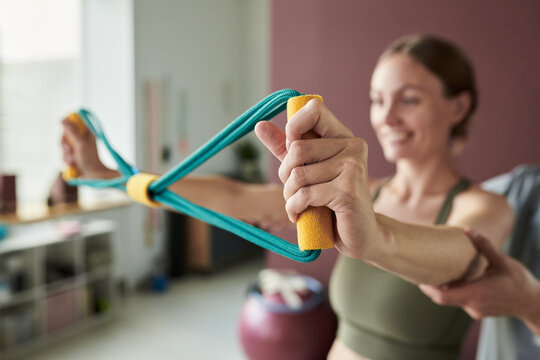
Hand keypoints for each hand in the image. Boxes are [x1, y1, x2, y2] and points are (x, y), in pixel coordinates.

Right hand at [61, 117, 110, 178]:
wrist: (92, 176)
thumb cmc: (90, 159)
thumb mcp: (81, 144)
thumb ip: (72, 131)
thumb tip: (64, 119)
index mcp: (87, 132)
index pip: (75, 120)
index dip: (67, 121)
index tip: (63, 125)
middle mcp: (82, 137)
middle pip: (65, 133)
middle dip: (65, 143)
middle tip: (70, 150)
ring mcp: (77, 146)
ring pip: (63, 145)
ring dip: (66, 154)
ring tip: (73, 160)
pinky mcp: (73, 155)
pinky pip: (63, 154)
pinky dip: (66, 159)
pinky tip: (72, 164)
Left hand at [255, 99, 379, 258]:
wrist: (362, 235)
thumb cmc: (333, 202)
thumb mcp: (308, 171)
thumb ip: (286, 149)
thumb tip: (260, 125)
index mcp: (344, 137)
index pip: (314, 110)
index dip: (293, 127)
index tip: (291, 150)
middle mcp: (352, 147)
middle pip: (297, 149)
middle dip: (285, 174)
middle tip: (293, 191)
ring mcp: (353, 168)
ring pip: (298, 175)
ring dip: (289, 196)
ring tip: (298, 205)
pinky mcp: (348, 191)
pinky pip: (305, 195)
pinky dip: (294, 209)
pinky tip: (299, 216)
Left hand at [420, 232, 539, 321]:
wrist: (532, 303)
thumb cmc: (519, 281)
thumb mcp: (503, 261)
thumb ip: (484, 246)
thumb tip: (468, 229)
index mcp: (476, 293)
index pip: (442, 297)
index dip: (427, 288)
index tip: (418, 276)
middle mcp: (472, 305)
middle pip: (442, 299)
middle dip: (430, 286)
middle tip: (420, 270)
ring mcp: (474, 310)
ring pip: (451, 300)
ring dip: (444, 287)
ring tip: (435, 270)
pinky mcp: (477, 311)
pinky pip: (459, 301)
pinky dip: (454, 290)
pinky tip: (454, 278)